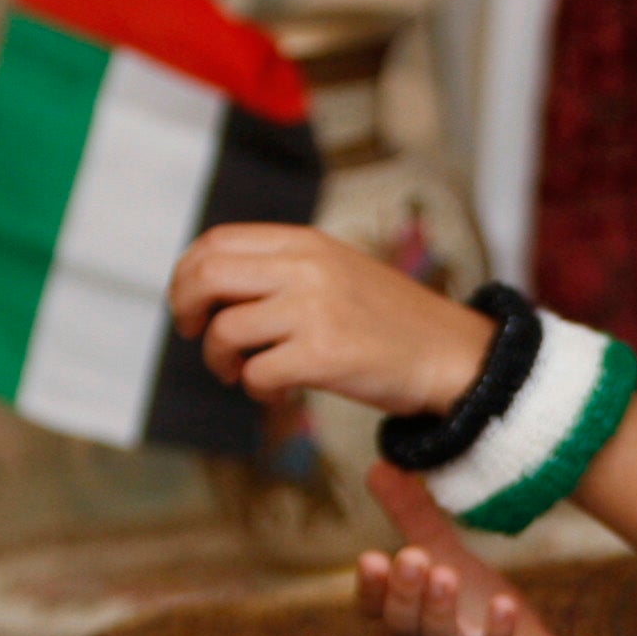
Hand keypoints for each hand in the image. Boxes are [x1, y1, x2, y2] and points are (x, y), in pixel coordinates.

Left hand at [169, 224, 490, 413]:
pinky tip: (278, 393)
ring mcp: (315, 311)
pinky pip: (257, 374)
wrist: (451, 355)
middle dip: (185, 309)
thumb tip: (211, 286)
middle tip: (193, 334)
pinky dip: (256, 390)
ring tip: (241, 373)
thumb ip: (283, 269)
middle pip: (208, 276)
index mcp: (306, 243)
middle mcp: (307, 269)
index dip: (187, 273)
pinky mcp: (324, 356)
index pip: (217, 242)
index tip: (190, 302)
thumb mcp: (336, 272)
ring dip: (220, 359)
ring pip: (225, 331)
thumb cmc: (391, 322)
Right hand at [354, 462, 575, 635]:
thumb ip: (412, 516)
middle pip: (405, 623)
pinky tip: (503, 604)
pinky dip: (498, 632)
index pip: (377, 606)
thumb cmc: (475, 604)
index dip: (371, 587)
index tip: (370, 558)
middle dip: (404, 592)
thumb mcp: (444, 554)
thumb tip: (378, 465)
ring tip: (444, 574)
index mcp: (409, 613)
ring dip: (440, 609)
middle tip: (411, 558)